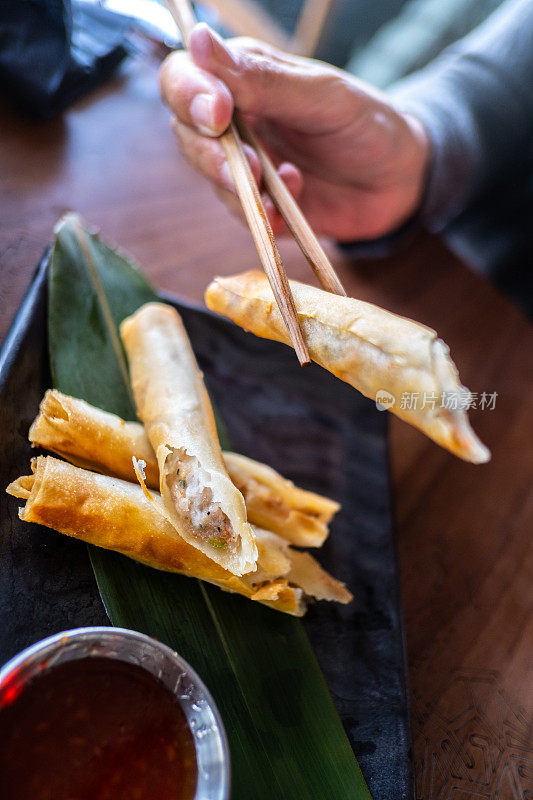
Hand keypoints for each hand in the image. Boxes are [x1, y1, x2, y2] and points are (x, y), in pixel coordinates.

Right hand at [159, 24, 429, 240]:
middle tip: (248, 164)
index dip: (189, 94)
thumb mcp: (321, 96)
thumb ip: (262, 78)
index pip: (184, 78)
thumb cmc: (364, 124)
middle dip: (209, 152)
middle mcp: (236, 123)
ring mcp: (247, 167)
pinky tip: (290, 209)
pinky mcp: (262, 208)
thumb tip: (199, 40)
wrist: (400, 180)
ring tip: (279, 183)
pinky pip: (244, 215)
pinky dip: (263, 216)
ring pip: (212, 177)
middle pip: (187, 133)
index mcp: (244, 79)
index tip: (218, 112)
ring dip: (239, 185)